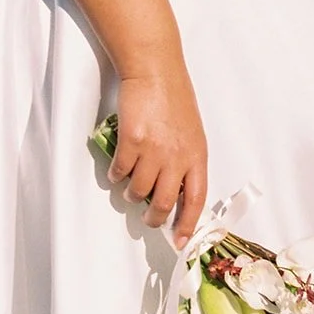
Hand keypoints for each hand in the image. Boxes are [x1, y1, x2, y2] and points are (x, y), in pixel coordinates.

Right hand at [108, 65, 208, 247]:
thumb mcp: (192, 132)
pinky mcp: (131, 142)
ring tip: (131, 187)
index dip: (187, 224)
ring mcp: (153, 150)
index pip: (196, 199)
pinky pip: (120, 171)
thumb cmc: (174, 99)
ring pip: (138, 189)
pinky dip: (117, 175)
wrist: (155, 72)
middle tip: (148, 218)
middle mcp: (177, 157)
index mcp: (197, 155)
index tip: (180, 240)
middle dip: (154, 217)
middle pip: (165, 202)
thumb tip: (177, 190)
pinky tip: (118, 169)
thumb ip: (187, 160)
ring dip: (132, 193)